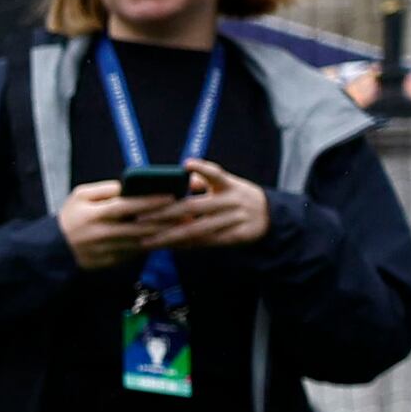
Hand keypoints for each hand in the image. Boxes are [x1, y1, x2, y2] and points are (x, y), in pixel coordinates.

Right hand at [56, 180, 170, 269]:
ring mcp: (106, 251)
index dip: (150, 201)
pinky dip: (151, 245)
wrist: (53, 249)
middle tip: (186, 213)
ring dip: (163, 234)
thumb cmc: (71, 217)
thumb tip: (134, 187)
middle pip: (139, 226)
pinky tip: (165, 238)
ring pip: (141, 242)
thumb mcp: (81, 196)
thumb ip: (107, 190)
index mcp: (94, 214)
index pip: (127, 206)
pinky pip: (135, 253)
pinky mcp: (110, 263)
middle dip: (165, 220)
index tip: (171, 195)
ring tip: (181, 225)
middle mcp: (102, 234)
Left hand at [144, 163, 271, 250]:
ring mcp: (236, 219)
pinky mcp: (238, 236)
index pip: (216, 173)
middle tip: (140, 219)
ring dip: (171, 236)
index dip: (202, 169)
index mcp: (229, 184)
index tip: (187, 164)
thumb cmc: (236, 197)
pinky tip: (168, 247)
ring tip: (148, 240)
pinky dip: (187, 245)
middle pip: (195, 207)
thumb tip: (176, 176)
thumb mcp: (226, 184)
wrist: (270, 216)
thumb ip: (204, 180)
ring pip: (198, 229)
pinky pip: (208, 242)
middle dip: (165, 214)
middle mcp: (233, 200)